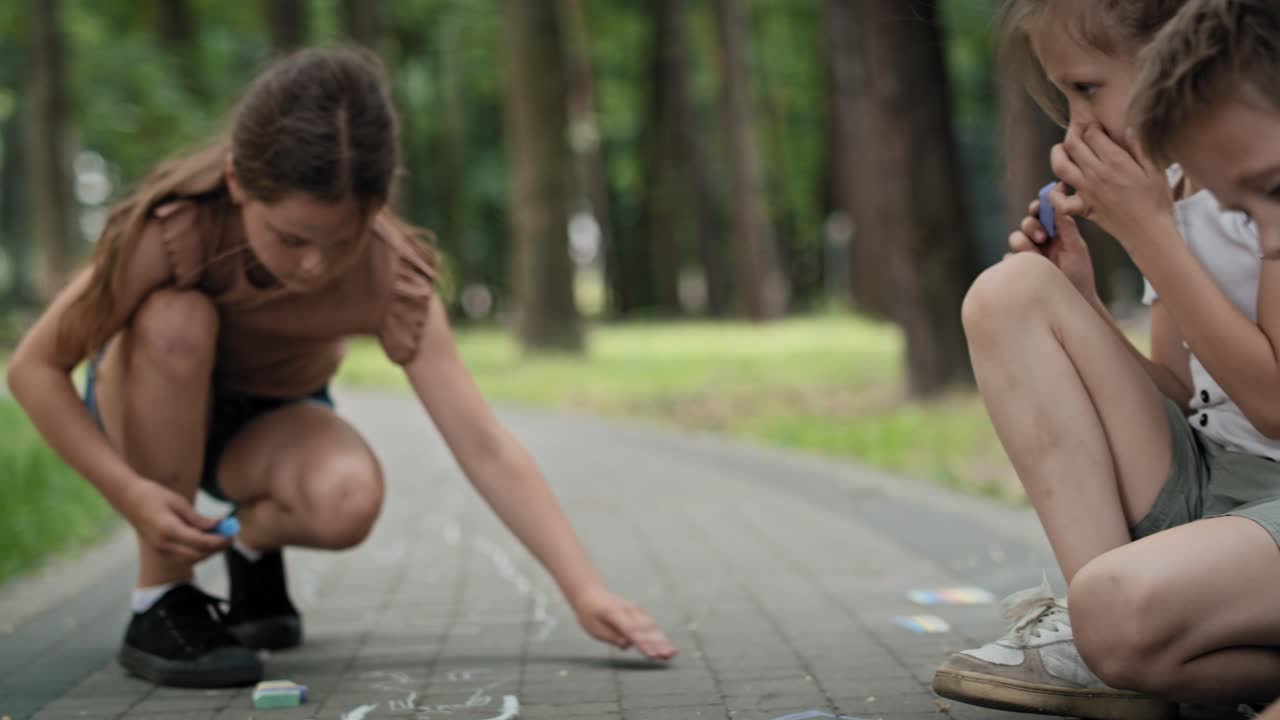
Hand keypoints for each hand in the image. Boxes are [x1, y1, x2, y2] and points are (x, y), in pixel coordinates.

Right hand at [120, 480, 228, 562]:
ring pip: (191, 559)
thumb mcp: (178, 502)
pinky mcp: (161, 550)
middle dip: (217, 548)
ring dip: (209, 552)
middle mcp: (163, 544)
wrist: (128, 500)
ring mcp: (161, 549)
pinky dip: (198, 552)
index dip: (219, 540)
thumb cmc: (154, 495)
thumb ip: (198, 518)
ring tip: (222, 537)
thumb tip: (219, 525)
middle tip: (231, 536)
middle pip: (198, 555)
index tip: (232, 534)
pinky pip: (183, 557)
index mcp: (168, 530)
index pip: (200, 542)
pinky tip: (207, 539)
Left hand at [571, 584, 677, 660]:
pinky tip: (668, 646)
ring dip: (663, 640)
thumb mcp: (594, 628)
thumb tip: (628, 645)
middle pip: (645, 629)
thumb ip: (612, 637)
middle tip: (668, 656)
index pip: (630, 630)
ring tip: (673, 653)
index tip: (652, 655)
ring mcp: (635, 609)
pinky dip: (660, 635)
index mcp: (613, 613)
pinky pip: (651, 624)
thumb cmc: (590, 614)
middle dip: (658, 643)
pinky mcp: (639, 611)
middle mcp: (628, 609)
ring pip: (652, 626)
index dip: (642, 643)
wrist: (591, 593)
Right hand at [1008, 188, 1097, 301]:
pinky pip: (1009, 259)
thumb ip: (1066, 225)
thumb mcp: (1076, 247)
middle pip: (1026, 223)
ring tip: (1036, 257)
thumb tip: (1060, 199)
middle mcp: (1039, 240)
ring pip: (1015, 238)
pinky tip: (1028, 270)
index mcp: (1054, 231)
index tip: (1039, 207)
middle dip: (1032, 227)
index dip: (1038, 206)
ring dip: (1024, 244)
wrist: (1073, 300)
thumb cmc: (1079, 273)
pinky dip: (1017, 262)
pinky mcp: (1017, 268)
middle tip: (1043, 238)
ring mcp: (1027, 254)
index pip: (1042, 212)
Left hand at [1051, 124, 1173, 250]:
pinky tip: (1062, 185)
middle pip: (1073, 145)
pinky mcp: (1082, 208)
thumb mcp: (1155, 170)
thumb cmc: (1156, 201)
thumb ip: (1140, 148)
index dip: (1092, 126)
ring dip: (1057, 155)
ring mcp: (1086, 191)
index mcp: (1116, 161)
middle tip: (1078, 134)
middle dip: (1073, 135)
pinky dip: (1055, 193)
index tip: (1096, 127)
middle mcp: (1097, 174)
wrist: (1148, 232)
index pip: (1092, 134)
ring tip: (1062, 150)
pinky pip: (1059, 201)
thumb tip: (1128, 128)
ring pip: (1060, 166)